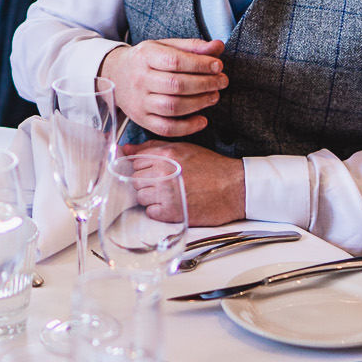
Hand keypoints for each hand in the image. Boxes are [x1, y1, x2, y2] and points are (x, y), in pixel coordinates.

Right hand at [98, 38, 226, 138]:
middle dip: (205, 84)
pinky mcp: (141, 119)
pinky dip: (187, 127)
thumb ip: (192, 47)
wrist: (115, 74)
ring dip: (199, 103)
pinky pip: (165, 128)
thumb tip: (218, 46)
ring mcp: (139, 102)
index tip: (218, 66)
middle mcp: (140, 79)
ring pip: (172, 107)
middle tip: (222, 81)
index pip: (175, 61)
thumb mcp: (165, 46)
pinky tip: (202, 120)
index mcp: (145, 56)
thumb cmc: (146, 59)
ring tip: (214, 96)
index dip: (200, 64)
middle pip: (176, 85)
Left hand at [124, 142, 245, 227]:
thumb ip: (152, 147)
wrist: (235, 188)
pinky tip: (173, 205)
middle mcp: (163, 174)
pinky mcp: (171, 213)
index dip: (143, 166)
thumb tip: (125, 148)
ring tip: (170, 194)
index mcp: (165, 155)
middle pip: (135, 179)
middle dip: (146, 181)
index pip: (134, 160)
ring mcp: (166, 194)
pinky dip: (159, 211)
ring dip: (152, 197)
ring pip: (140, 197)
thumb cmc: (212, 168)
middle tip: (164, 183)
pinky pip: (150, 212)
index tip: (151, 170)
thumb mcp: (183, 148)